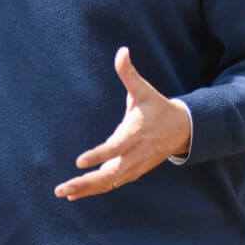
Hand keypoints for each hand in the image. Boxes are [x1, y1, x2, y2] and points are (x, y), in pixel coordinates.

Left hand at [54, 46, 190, 200]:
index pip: (115, 147)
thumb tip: (122, 50)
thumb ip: (129, 73)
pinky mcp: (134, 172)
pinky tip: (76, 194)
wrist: (182, 129)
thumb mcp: (144, 90)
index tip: (79, 161)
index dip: (98, 155)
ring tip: (63, 192)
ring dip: (86, 189)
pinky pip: (113, 184)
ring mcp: (134, 166)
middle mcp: (134, 154)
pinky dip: (96, 190)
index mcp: (135, 134)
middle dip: (85, 182)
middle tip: (62, 188)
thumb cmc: (157, 107)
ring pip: (109, 182)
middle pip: (108, 174)